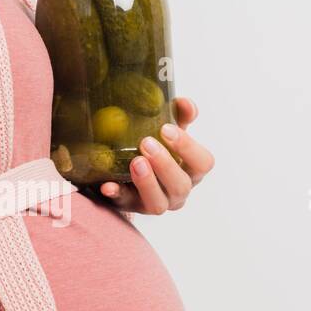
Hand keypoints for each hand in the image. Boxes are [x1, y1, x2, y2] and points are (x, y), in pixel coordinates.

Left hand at [98, 97, 214, 213]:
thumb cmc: (157, 148)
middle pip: (181, 186)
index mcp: (191, 171)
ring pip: (158, 204)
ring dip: (147, 182)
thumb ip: (179, 116)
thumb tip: (186, 103)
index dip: (188, 148)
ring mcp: (155, 203)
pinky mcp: (130, 207)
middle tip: (146, 143)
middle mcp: (177, 192)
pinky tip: (108, 185)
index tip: (167, 129)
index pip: (203, 163)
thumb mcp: (168, 132)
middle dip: (165, 165)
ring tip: (135, 162)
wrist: (128, 168)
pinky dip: (117, 194)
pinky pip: (124, 205)